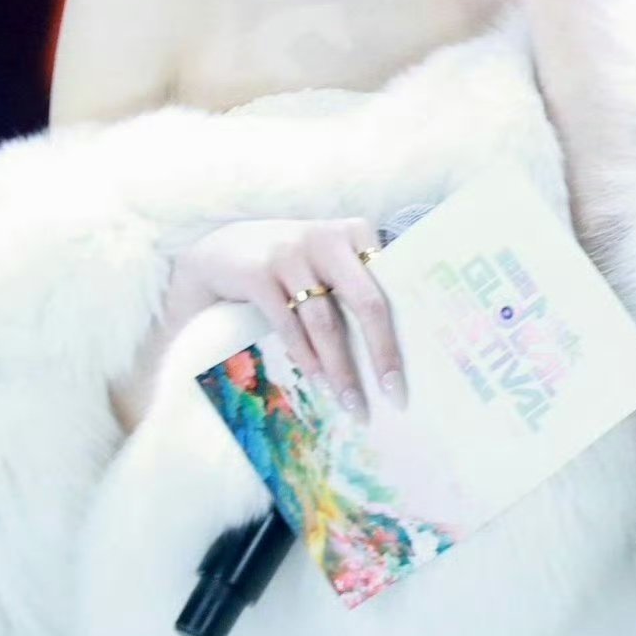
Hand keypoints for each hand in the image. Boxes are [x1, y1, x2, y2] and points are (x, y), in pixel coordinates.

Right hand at [114, 217, 406, 430]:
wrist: (222, 251)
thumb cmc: (289, 264)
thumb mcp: (325, 261)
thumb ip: (355, 286)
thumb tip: (392, 350)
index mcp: (353, 232)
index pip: (390, 283)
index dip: (405, 326)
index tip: (413, 367)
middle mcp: (326, 237)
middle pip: (366, 302)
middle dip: (382, 354)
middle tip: (393, 395)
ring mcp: (290, 252)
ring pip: (326, 322)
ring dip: (341, 369)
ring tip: (351, 403)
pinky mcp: (258, 272)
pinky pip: (289, 325)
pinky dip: (306, 358)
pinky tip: (318, 382)